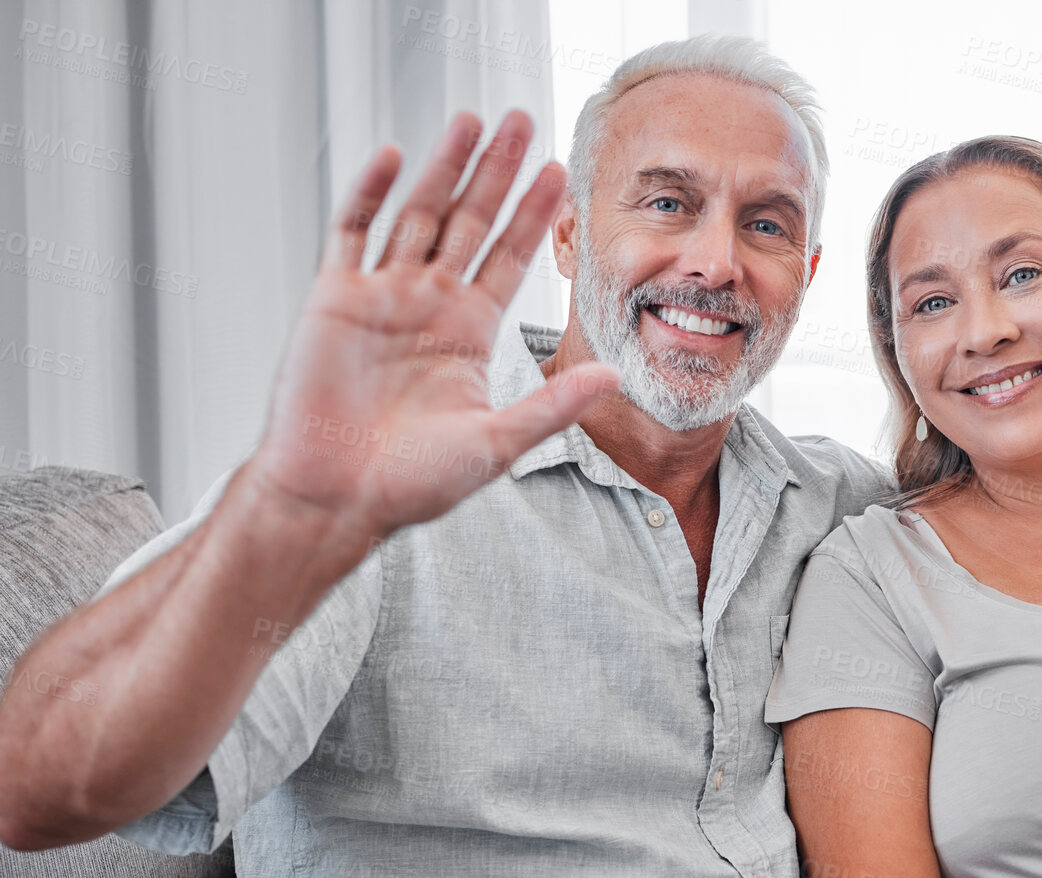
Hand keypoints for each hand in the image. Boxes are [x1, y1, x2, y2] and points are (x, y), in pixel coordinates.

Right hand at [249, 110, 618, 545]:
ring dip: (443, 168)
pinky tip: (393, 155)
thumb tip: (613, 378)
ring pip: (417, 215)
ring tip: (472, 121)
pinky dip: (369, 194)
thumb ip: (553, 406)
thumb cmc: (412, 483)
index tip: (564, 173)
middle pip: (469, 222)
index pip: (511, 257)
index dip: (536, 215)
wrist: (337, 498)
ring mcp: (381, 296)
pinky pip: (352, 233)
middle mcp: (429, 305)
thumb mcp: (497, 442)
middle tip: (523, 121)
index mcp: (470, 332)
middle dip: (497, 172)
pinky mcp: (333, 298)